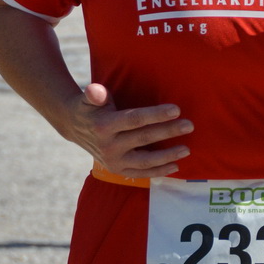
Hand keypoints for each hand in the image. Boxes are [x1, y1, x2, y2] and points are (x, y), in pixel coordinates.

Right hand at [64, 82, 192, 176]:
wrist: (74, 127)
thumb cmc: (89, 107)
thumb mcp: (88, 98)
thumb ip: (94, 94)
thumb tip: (95, 90)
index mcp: (103, 126)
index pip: (135, 120)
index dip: (156, 115)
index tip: (177, 110)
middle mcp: (108, 146)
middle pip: (144, 138)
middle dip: (168, 131)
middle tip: (189, 125)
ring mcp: (113, 161)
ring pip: (145, 161)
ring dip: (168, 156)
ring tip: (186, 149)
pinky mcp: (118, 170)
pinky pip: (142, 173)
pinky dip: (159, 171)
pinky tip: (176, 165)